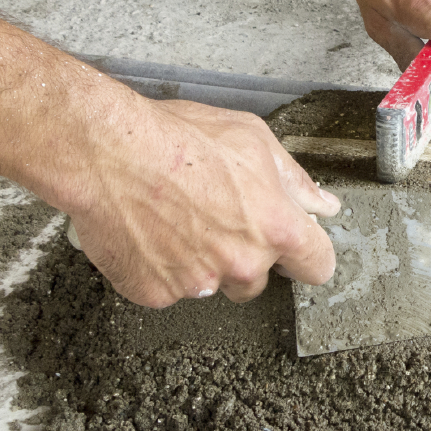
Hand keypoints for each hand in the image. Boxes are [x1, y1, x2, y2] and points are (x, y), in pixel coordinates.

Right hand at [64, 98, 340, 307]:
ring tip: (176, 219)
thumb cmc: (177, 137)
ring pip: (213, 285)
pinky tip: (149, 232)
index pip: (317, 266)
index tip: (296, 251)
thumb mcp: (252, 139)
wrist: (107, 152)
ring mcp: (197, 284)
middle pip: (258, 279)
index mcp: (275, 228)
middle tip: (214, 217)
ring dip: (203, 264)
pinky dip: (160, 268)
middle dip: (243, 256)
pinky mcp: (155, 293)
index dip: (307, 257)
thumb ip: (294, 180)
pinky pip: (168, 288)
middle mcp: (241, 264)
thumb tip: (323, 206)